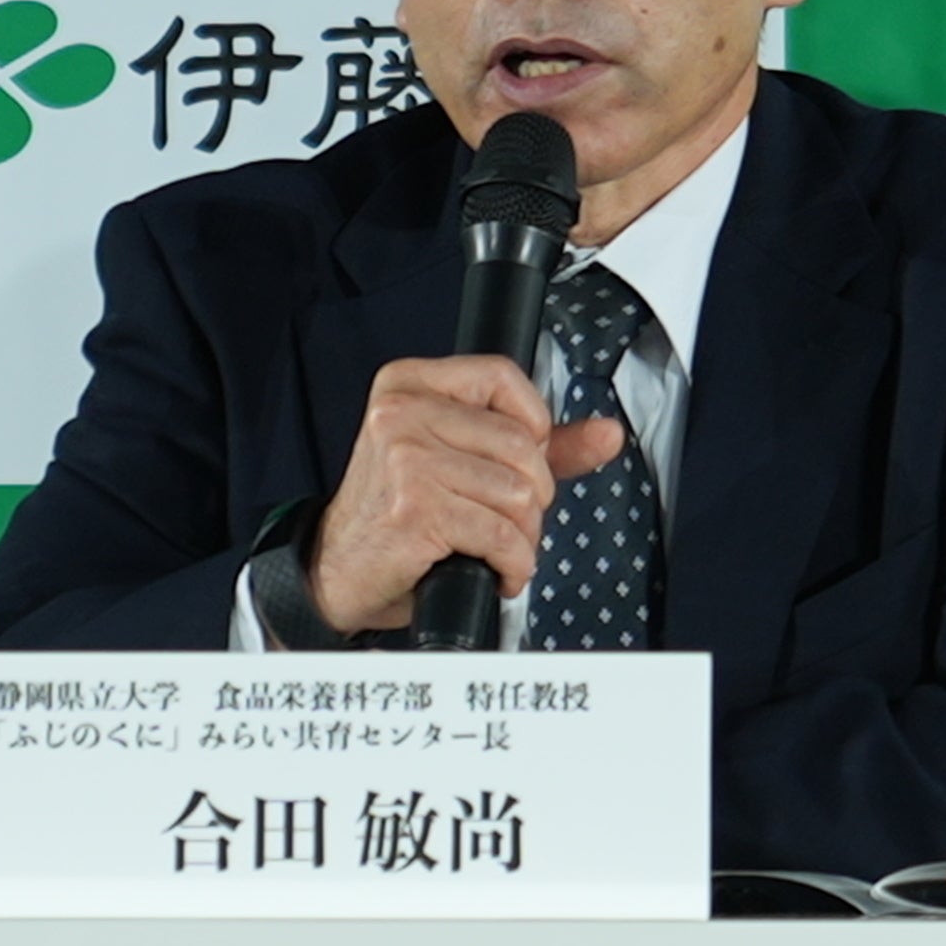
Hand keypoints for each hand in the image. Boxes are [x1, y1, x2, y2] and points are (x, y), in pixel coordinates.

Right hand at [305, 356, 624, 637]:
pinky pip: (502, 535)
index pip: (501, 376)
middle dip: (533, 495)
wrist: (338, 570)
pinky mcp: (415, 508)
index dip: (532, 423)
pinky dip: (514, 564)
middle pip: (520, 443)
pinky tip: (496, 570)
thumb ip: (538, 444)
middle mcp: (401, 412)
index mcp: (407, 384)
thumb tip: (607, 434)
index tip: (523, 458)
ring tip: (498, 548)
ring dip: (523, 536)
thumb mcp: (461, 461)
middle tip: (508, 519)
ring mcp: (405, 459)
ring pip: (518, 492)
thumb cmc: (397, 513)